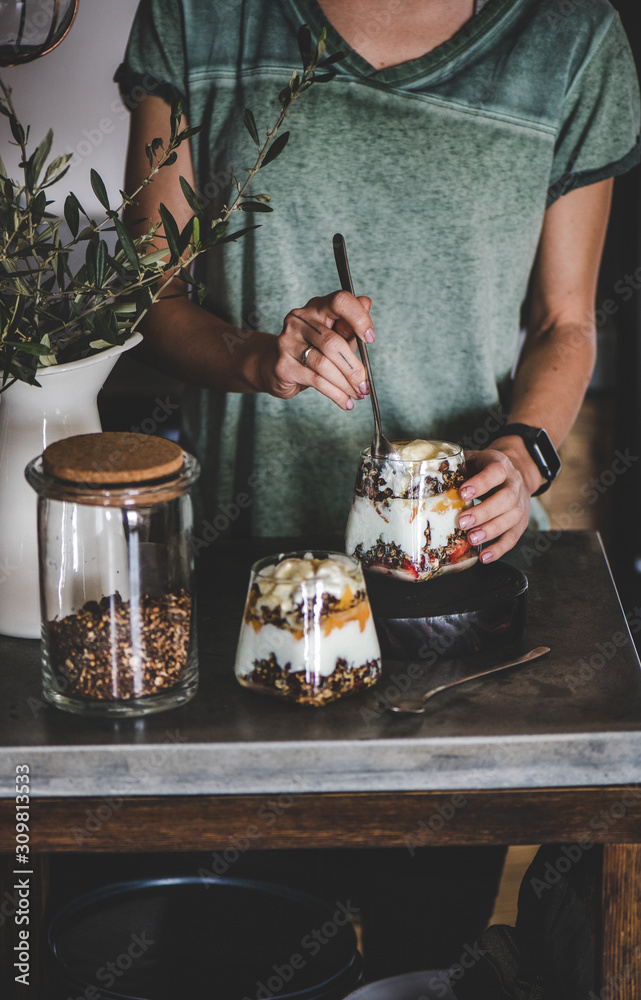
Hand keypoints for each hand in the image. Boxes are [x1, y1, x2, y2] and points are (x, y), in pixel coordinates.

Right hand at [256, 291, 374, 408]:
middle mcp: (299, 320)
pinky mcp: (283, 365)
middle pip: (332, 342)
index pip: (339, 301)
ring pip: (324, 365)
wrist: (274, 366)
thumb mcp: (335, 335)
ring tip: (358, 393)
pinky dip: (335, 393)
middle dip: (354, 368)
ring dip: (345, 384)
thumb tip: (366, 303)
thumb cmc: (311, 349)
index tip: (370, 338)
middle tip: (365, 384)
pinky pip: (316, 380)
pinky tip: (345, 401)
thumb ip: (350, 324)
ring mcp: (288, 342)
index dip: (358, 318)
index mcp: (316, 307)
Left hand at [458, 441, 542, 560]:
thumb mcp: (472, 461)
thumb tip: (428, 483)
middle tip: (462, 522)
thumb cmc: (485, 468)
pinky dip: (499, 549)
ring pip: (512, 518)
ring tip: (472, 539)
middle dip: (484, 512)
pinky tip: (484, 556)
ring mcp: (520, 503)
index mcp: (500, 465)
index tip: (462, 493)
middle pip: (506, 498)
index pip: (496, 472)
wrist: (515, 470)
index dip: (480, 483)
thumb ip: (454, 468)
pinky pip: (514, 537)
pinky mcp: (521, 522)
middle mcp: (514, 484)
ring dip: (491, 531)